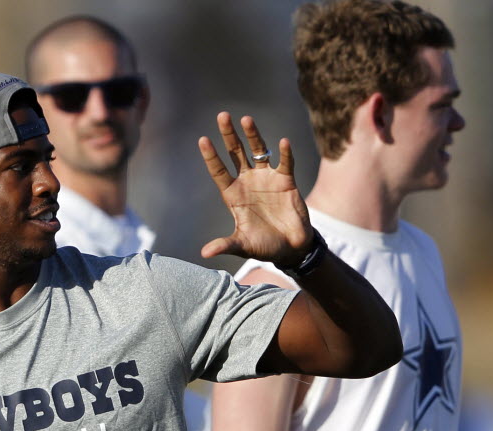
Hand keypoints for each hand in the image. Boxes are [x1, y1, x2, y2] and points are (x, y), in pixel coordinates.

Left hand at [199, 113, 312, 266]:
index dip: (211, 156)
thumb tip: (204, 254)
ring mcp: (266, 178)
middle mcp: (248, 182)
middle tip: (222, 116)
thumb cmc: (264, 246)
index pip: (219, 171)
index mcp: (233, 195)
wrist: (290, 247)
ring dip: (252, 136)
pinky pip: (285, 162)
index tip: (202, 140)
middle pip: (235, 153)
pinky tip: (283, 142)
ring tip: (246, 119)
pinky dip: (285, 153)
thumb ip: (225, 245)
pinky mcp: (286, 180)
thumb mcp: (243, 245)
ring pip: (258, 151)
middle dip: (229, 135)